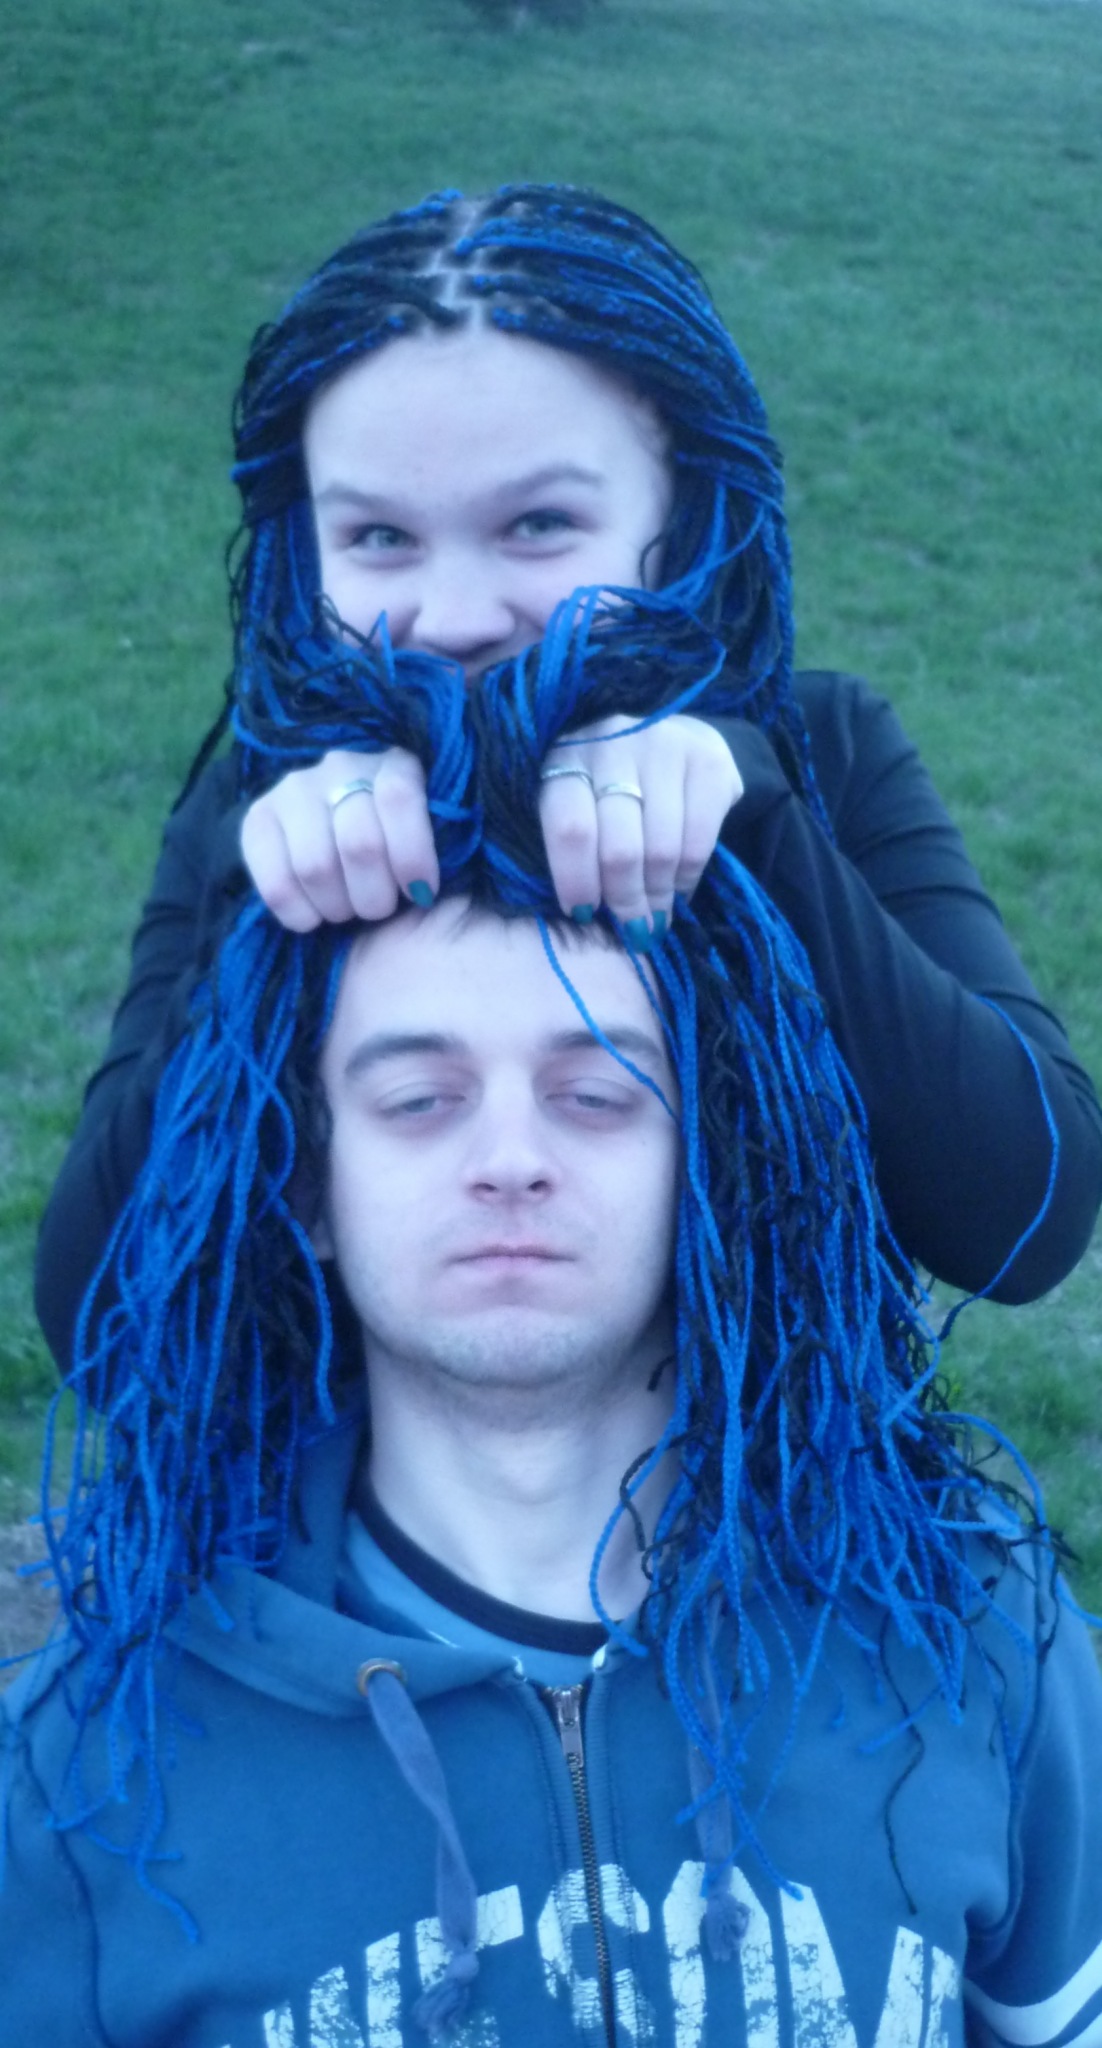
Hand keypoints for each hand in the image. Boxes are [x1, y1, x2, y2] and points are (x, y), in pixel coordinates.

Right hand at [240, 748, 438, 931]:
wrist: (342, 846)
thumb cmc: (402, 852)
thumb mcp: (436, 838)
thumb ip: (442, 844)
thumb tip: (431, 884)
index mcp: (395, 763)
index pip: (398, 797)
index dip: (412, 856)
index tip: (421, 892)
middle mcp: (340, 765)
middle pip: (359, 844)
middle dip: (376, 896)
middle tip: (380, 908)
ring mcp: (293, 789)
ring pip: (316, 866)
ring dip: (339, 907)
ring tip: (347, 910)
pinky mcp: (257, 819)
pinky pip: (275, 883)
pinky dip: (300, 914)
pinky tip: (314, 917)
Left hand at [538, 715, 742, 938]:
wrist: (675, 741)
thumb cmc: (612, 788)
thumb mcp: (581, 805)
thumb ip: (579, 849)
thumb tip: (588, 919)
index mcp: (565, 758)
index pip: (570, 829)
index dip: (577, 881)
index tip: (583, 913)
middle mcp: (613, 743)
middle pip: (620, 848)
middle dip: (625, 900)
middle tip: (632, 927)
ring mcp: (665, 747)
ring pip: (661, 851)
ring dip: (658, 896)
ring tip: (655, 914)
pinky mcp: (709, 762)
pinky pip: (698, 843)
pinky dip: (688, 879)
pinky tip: (679, 888)